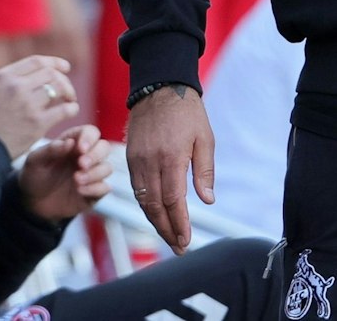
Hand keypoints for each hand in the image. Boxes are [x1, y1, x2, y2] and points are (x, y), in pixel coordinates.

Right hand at [0, 55, 79, 157]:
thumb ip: (9, 80)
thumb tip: (35, 71)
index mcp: (3, 77)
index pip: (37, 61)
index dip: (55, 63)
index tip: (65, 68)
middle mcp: (16, 86)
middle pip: (51, 74)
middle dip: (64, 80)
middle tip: (67, 91)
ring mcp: (27, 104)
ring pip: (60, 88)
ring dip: (69, 93)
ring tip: (70, 100)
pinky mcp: (37, 122)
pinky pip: (65, 109)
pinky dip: (72, 108)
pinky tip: (71, 111)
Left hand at [20, 123, 113, 220]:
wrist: (32, 203)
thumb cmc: (34, 176)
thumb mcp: (34, 161)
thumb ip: (50, 150)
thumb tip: (69, 143)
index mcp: (73, 143)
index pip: (91, 132)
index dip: (89, 138)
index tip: (80, 149)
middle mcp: (86, 156)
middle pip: (104, 148)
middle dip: (95, 155)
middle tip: (81, 164)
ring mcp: (91, 174)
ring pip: (106, 168)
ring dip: (94, 173)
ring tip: (77, 180)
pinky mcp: (94, 192)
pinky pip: (105, 188)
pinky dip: (95, 189)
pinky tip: (80, 191)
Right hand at [127, 84, 214, 255]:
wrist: (159, 88)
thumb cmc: (188, 113)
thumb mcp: (204, 138)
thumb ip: (204, 171)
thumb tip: (207, 200)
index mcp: (171, 158)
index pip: (173, 201)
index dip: (178, 224)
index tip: (185, 241)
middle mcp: (150, 163)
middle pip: (154, 207)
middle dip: (166, 231)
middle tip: (178, 248)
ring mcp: (136, 161)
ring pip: (142, 201)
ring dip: (154, 222)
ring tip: (169, 237)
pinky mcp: (129, 158)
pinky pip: (135, 189)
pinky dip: (145, 206)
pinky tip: (155, 215)